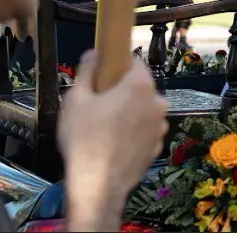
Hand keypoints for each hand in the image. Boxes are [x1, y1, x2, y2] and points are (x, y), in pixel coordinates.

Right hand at [58, 51, 168, 231]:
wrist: (97, 184)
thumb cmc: (84, 138)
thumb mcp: (76, 100)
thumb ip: (87, 72)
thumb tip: (93, 53)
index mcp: (141, 85)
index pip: (134, 63)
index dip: (117, 68)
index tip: (103, 79)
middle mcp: (158, 101)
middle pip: (140, 88)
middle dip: (122, 93)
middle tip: (98, 107)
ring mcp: (161, 125)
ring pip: (144, 110)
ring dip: (130, 113)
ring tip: (105, 128)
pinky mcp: (158, 145)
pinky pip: (145, 131)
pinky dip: (134, 133)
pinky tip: (115, 144)